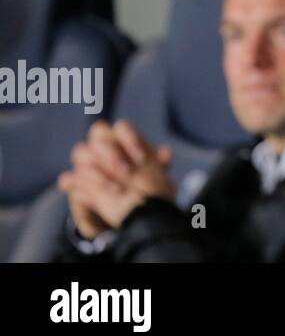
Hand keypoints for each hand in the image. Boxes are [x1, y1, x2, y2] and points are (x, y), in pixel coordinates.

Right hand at [60, 120, 175, 233]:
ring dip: (96, 169)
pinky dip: (78, 184)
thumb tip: (165, 153)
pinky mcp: (74, 181)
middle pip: (98, 133)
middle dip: (112, 152)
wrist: (125, 208)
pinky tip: (92, 195)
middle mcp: (102, 145)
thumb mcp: (154, 177)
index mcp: (123, 139)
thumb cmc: (142, 185)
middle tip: (125, 172)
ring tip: (114, 188)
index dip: (131, 139)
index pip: (122, 127)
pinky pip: (67, 178)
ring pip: (81, 152)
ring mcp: (85, 162)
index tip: (141, 158)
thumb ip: (159, 164)